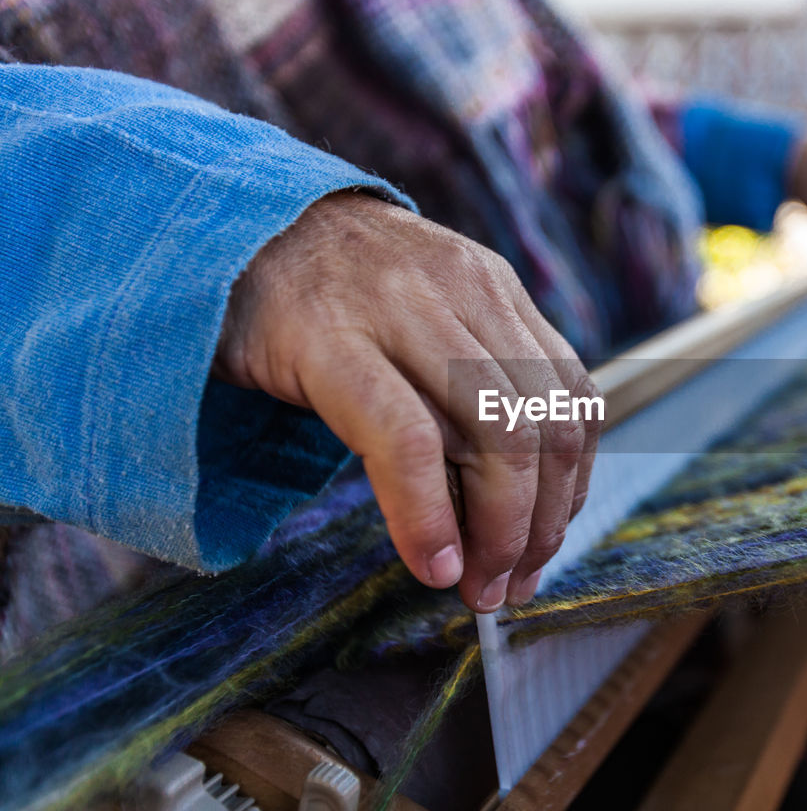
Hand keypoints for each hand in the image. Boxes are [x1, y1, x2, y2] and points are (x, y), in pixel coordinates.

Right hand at [214, 192, 600, 611]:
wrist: (227, 224)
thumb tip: (502, 512)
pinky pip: (407, 437)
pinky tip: (431, 560)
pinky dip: (429, 513)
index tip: (541, 550)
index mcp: (494, 289)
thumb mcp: (422, 319)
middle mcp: (464, 291)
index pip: (575, 399)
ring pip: (496, 434)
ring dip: (498, 530)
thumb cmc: (327, 296)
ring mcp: (401, 308)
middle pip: (546, 426)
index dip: (570, 490)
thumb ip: (470, 388)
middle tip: (506, 585)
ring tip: (473, 584)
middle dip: (537, 526)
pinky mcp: (330, 339)